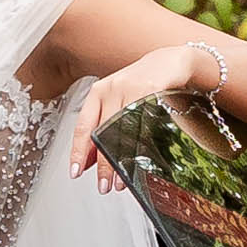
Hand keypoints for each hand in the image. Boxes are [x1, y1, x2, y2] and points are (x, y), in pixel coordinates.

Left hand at [71, 43, 213, 169]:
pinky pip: (144, 125)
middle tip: (103, 185)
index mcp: (98, 92)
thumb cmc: (142, 84)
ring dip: (122, 162)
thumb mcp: (117, 101)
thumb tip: (89, 161)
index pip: (83, 126)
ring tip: (121, 182)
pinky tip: (140, 161)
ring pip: (122, 133)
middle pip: (102, 133)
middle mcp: (111, 89)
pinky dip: (141, 147)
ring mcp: (131, 89)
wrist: (171, 61)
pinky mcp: (151, 90)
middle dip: (102, 165)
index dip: (78, 152)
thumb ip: (102, 127)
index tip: (75, 172)